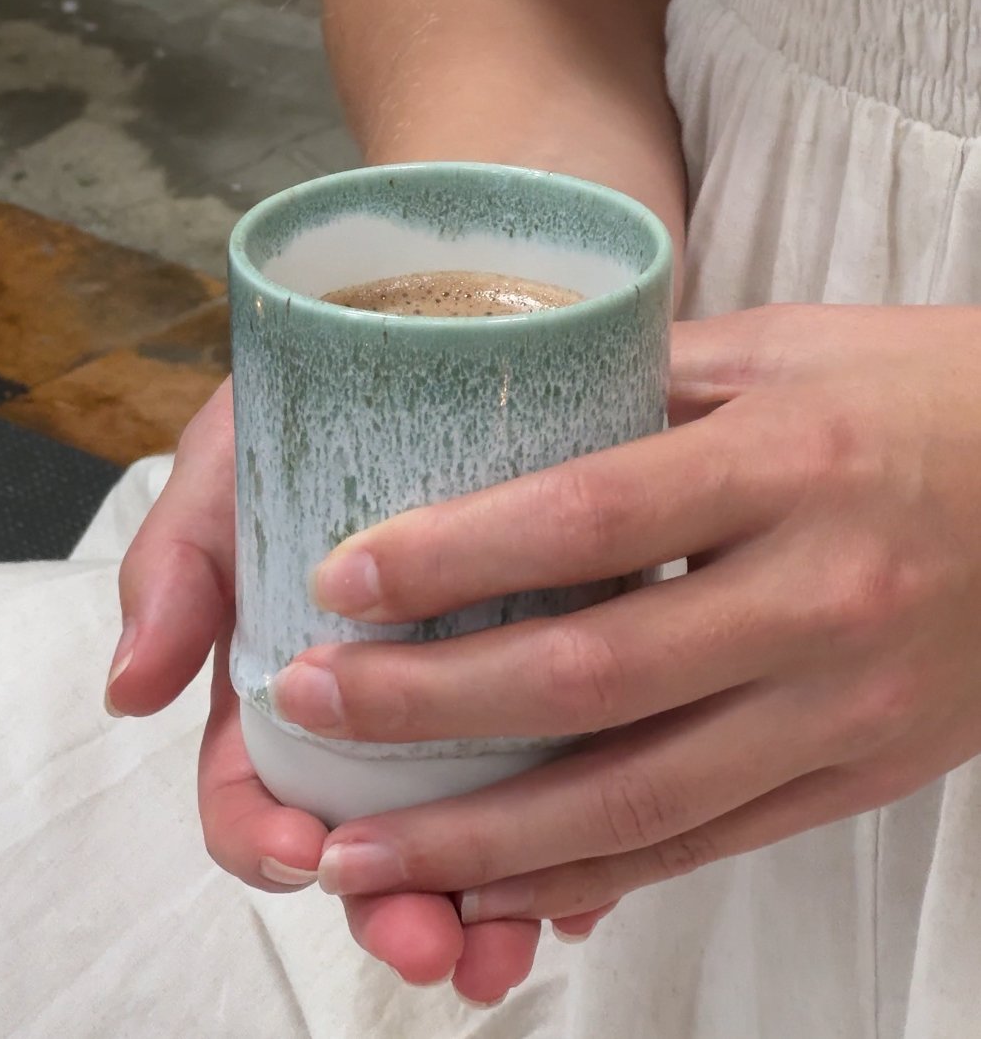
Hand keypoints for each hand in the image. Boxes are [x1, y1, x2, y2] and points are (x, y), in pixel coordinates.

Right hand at [105, 383, 540, 1003]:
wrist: (459, 319)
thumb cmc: (323, 390)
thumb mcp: (233, 455)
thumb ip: (178, 558)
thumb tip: (129, 691)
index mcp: (285, 671)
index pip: (254, 788)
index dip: (263, 840)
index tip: (301, 854)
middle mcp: (379, 703)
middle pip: (369, 837)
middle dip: (392, 907)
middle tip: (433, 944)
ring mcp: (473, 691)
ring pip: (470, 832)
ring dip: (483, 909)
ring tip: (510, 950)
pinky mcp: (567, 663)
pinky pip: (575, 776)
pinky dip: (578, 847)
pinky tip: (595, 884)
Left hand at [273, 305, 980, 942]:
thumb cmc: (917, 390)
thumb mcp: (785, 348)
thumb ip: (644, 381)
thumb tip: (493, 404)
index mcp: (789, 461)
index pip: (591, 517)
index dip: (454, 556)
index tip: (339, 576)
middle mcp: (818, 593)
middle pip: (593, 676)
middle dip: (430, 707)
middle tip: (308, 710)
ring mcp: (848, 701)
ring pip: (642, 796)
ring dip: (487, 832)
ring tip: (364, 847)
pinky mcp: (867, 772)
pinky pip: (712, 841)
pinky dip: (596, 871)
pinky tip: (500, 877)